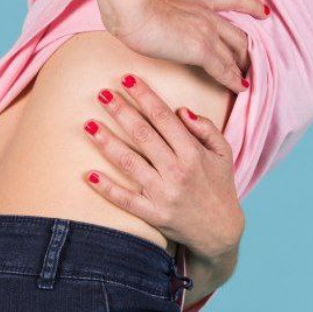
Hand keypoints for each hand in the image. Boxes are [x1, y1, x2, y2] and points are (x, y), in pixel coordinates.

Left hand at [83, 74, 244, 260]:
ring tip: (89, 125)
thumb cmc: (220, 186)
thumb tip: (181, 109)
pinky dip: (106, 188)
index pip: (165, 118)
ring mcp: (163, 194)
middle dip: (122, 112)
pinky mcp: (153, 215)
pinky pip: (125, 200)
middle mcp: (177, 171)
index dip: (145, 96)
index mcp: (193, 153)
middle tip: (102, 93)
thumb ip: (206, 128)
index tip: (128, 79)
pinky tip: (88, 174)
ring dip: (108, 143)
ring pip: (130, 163)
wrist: (221, 232)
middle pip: (143, 135)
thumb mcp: (224, 152)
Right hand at [103, 0, 269, 94]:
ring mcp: (207, 30)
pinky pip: (224, 69)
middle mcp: (207, 12)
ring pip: (235, 51)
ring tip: (246, 79)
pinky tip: (240, 88)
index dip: (250, 4)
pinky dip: (233, 80)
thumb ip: (162, 6)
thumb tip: (153, 12)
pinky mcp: (201, 49)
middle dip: (247, 49)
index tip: (264, 11)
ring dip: (241, 66)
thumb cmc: (131, 3)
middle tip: (249, 62)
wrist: (130, 8)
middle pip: (238, 32)